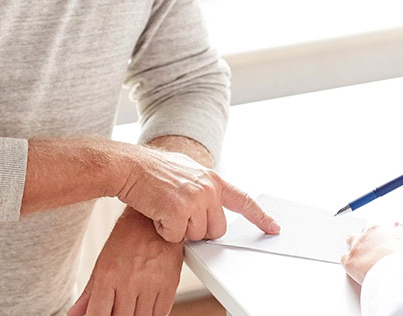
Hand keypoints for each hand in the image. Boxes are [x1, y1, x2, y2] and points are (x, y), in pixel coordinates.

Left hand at [68, 209, 182, 315]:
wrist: (152, 219)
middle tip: (114, 312)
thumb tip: (75, 313)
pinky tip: (144, 310)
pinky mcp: (169, 285)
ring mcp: (151, 285)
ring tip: (128, 309)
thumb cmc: (126, 239)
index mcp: (108, 276)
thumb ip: (89, 293)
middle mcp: (130, 282)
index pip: (98, 313)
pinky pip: (161, 313)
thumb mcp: (102, 264)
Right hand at [115, 146, 279, 242]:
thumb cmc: (150, 170)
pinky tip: (156, 214)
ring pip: (196, 236)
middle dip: (197, 229)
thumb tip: (210, 200)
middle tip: (178, 215)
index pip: (243, 201)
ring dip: (178, 230)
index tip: (273, 227)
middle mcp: (208, 189)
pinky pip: (177, 238)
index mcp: (213, 179)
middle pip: (215, 230)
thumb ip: (202, 185)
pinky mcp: (178, 211)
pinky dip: (164, 232)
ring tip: (164, 209)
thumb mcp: (185, 171)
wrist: (129, 166)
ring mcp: (195, 200)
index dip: (259, 217)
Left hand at [340, 223, 402, 283]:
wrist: (402, 276)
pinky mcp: (350, 258)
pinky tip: (356, 270)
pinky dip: (349, 264)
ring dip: (356, 248)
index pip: (385, 227)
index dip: (385, 237)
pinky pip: (344, 258)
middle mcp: (374, 231)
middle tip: (374, 253)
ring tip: (363, 260)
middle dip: (369, 240)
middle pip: (367, 230)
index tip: (385, 244)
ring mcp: (360, 244)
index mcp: (393, 228)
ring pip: (352, 239)